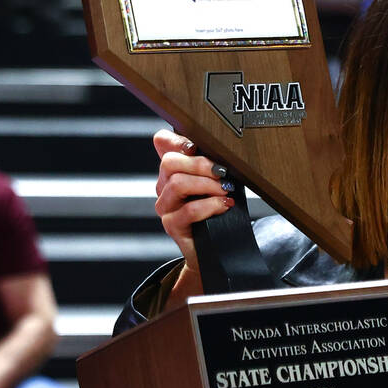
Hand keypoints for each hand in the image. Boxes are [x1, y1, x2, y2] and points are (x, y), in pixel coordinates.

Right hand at [153, 129, 233, 279]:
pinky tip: (224, 205)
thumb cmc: (218, 211)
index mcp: (173, 170)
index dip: (177, 139)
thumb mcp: (217, 182)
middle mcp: (164, 186)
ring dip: (207, 185)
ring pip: (178, 184)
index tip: (196, 146)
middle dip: (200, 164)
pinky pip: (189, 210)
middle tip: (222, 173)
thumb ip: (213, 163)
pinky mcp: (172, 225)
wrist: (217, 247)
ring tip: (225, 191)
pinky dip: (210, 205)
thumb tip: (223, 147)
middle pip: (169, 162)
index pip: (162, 142)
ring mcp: (165, 206)